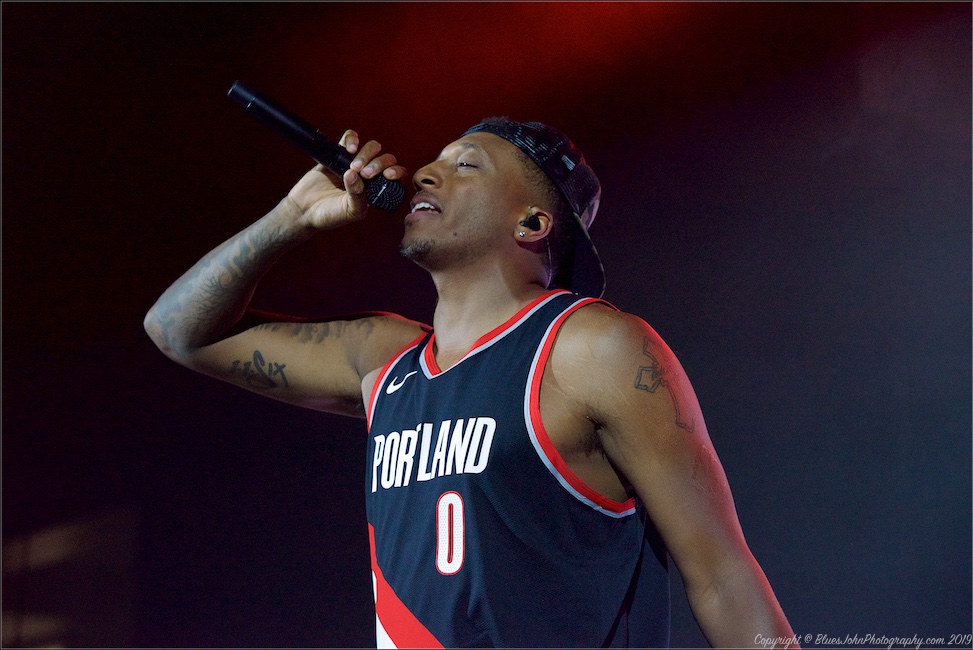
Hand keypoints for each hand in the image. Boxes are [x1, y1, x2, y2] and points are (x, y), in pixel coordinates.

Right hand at [286, 129, 406, 229]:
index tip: (388, 175)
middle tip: (364, 174)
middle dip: (378, 164)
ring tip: (352, 166)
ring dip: (367, 154)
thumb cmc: (330, 215)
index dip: (397, 172)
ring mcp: (355, 163)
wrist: (304, 210)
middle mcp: (370, 176)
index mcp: (378, 190)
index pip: (397, 176)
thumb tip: (355, 175)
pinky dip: (353, 139)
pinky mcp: (339, 154)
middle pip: (386, 159)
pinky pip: (351, 137)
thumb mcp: (350, 212)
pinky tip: (348, 149)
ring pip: (372, 147)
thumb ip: (357, 196)